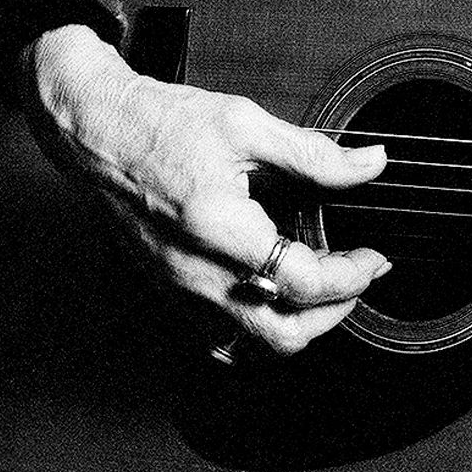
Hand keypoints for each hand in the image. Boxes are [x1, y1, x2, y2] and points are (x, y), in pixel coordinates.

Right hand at [19, 23, 390, 354]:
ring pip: (249, 346)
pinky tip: (276, 297)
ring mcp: (178, 288)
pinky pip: (218, 338)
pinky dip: (256, 330)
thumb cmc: (162, 125)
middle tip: (358, 275)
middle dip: (334, 312)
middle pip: (281, 334)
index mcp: (219, 227)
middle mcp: (196, 271)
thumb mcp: (247, 124)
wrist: (97, 135)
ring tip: (323, 289)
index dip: (351, 276)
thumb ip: (315, 153)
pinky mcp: (168, 291)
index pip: (302, 282)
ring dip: (298, 326)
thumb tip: (371, 164)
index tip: (374, 258)